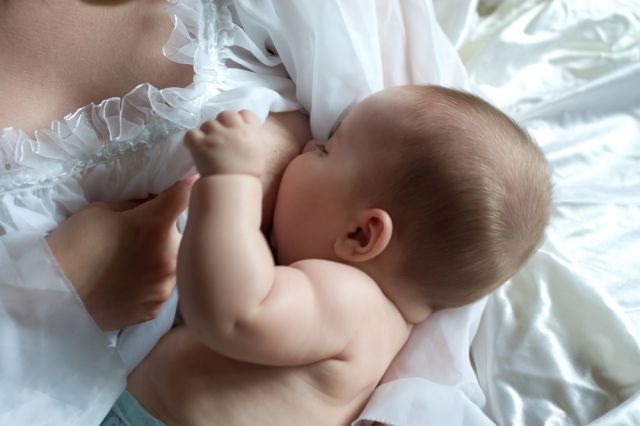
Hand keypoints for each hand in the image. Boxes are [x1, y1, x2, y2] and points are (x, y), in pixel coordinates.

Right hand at [46, 178, 193, 330]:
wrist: (51, 295)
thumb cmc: (73, 245)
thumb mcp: (104, 210)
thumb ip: (140, 205)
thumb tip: (161, 200)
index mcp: (157, 226)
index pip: (188, 195)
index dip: (190, 185)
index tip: (194, 182)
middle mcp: (170, 257)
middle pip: (186, 234)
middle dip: (171, 231)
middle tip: (144, 236)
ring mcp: (165, 287)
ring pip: (177, 263)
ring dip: (164, 258)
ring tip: (134, 262)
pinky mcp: (157, 308)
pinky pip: (164, 287)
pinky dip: (153, 282)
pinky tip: (129, 282)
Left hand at [184, 110, 264, 177]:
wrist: (231, 187)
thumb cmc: (246, 174)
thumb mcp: (257, 153)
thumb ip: (251, 138)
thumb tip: (243, 131)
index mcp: (251, 132)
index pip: (245, 113)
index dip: (239, 120)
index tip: (235, 129)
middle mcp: (234, 130)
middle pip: (226, 114)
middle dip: (222, 123)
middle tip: (220, 137)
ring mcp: (216, 135)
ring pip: (208, 123)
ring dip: (207, 132)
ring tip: (208, 146)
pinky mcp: (200, 143)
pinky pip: (191, 133)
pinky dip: (191, 139)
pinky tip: (194, 146)